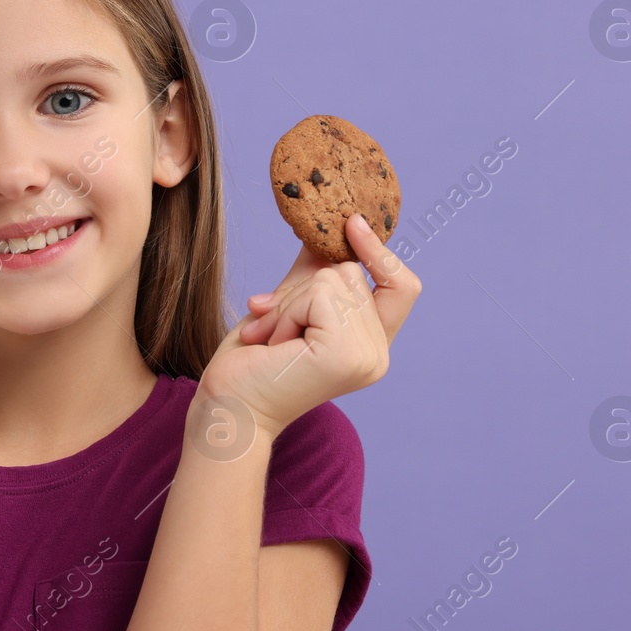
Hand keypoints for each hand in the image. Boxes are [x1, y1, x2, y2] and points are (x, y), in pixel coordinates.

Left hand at [197, 213, 421, 438]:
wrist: (227, 407)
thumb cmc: (251, 363)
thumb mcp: (288, 307)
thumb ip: (312, 276)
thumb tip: (325, 229)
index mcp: (369, 346)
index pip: (403, 287)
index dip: (381, 253)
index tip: (352, 223)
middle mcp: (377, 354)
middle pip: (350, 273)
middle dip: (300, 291)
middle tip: (272, 329)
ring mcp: (366, 356)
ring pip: (332, 278)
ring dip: (289, 304)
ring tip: (271, 340)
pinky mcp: (346, 353)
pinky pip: (319, 293)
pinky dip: (287, 311)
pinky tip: (273, 345)